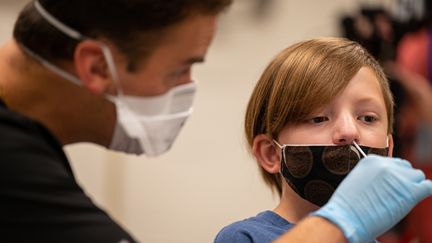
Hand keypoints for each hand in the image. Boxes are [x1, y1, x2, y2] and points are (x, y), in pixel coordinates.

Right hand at [312, 155, 431, 242]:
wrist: (345, 218)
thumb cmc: (347, 207)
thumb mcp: (356, 181)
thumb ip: (372, 176)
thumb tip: (386, 182)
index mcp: (371, 160)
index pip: (393, 163)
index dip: (393, 176)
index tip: (390, 186)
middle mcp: (386, 164)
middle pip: (407, 168)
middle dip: (403, 180)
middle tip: (395, 194)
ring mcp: (399, 177)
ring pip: (418, 177)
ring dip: (412, 187)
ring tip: (399, 200)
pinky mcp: (410, 191)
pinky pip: (428, 187)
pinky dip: (424, 192)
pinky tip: (414, 200)